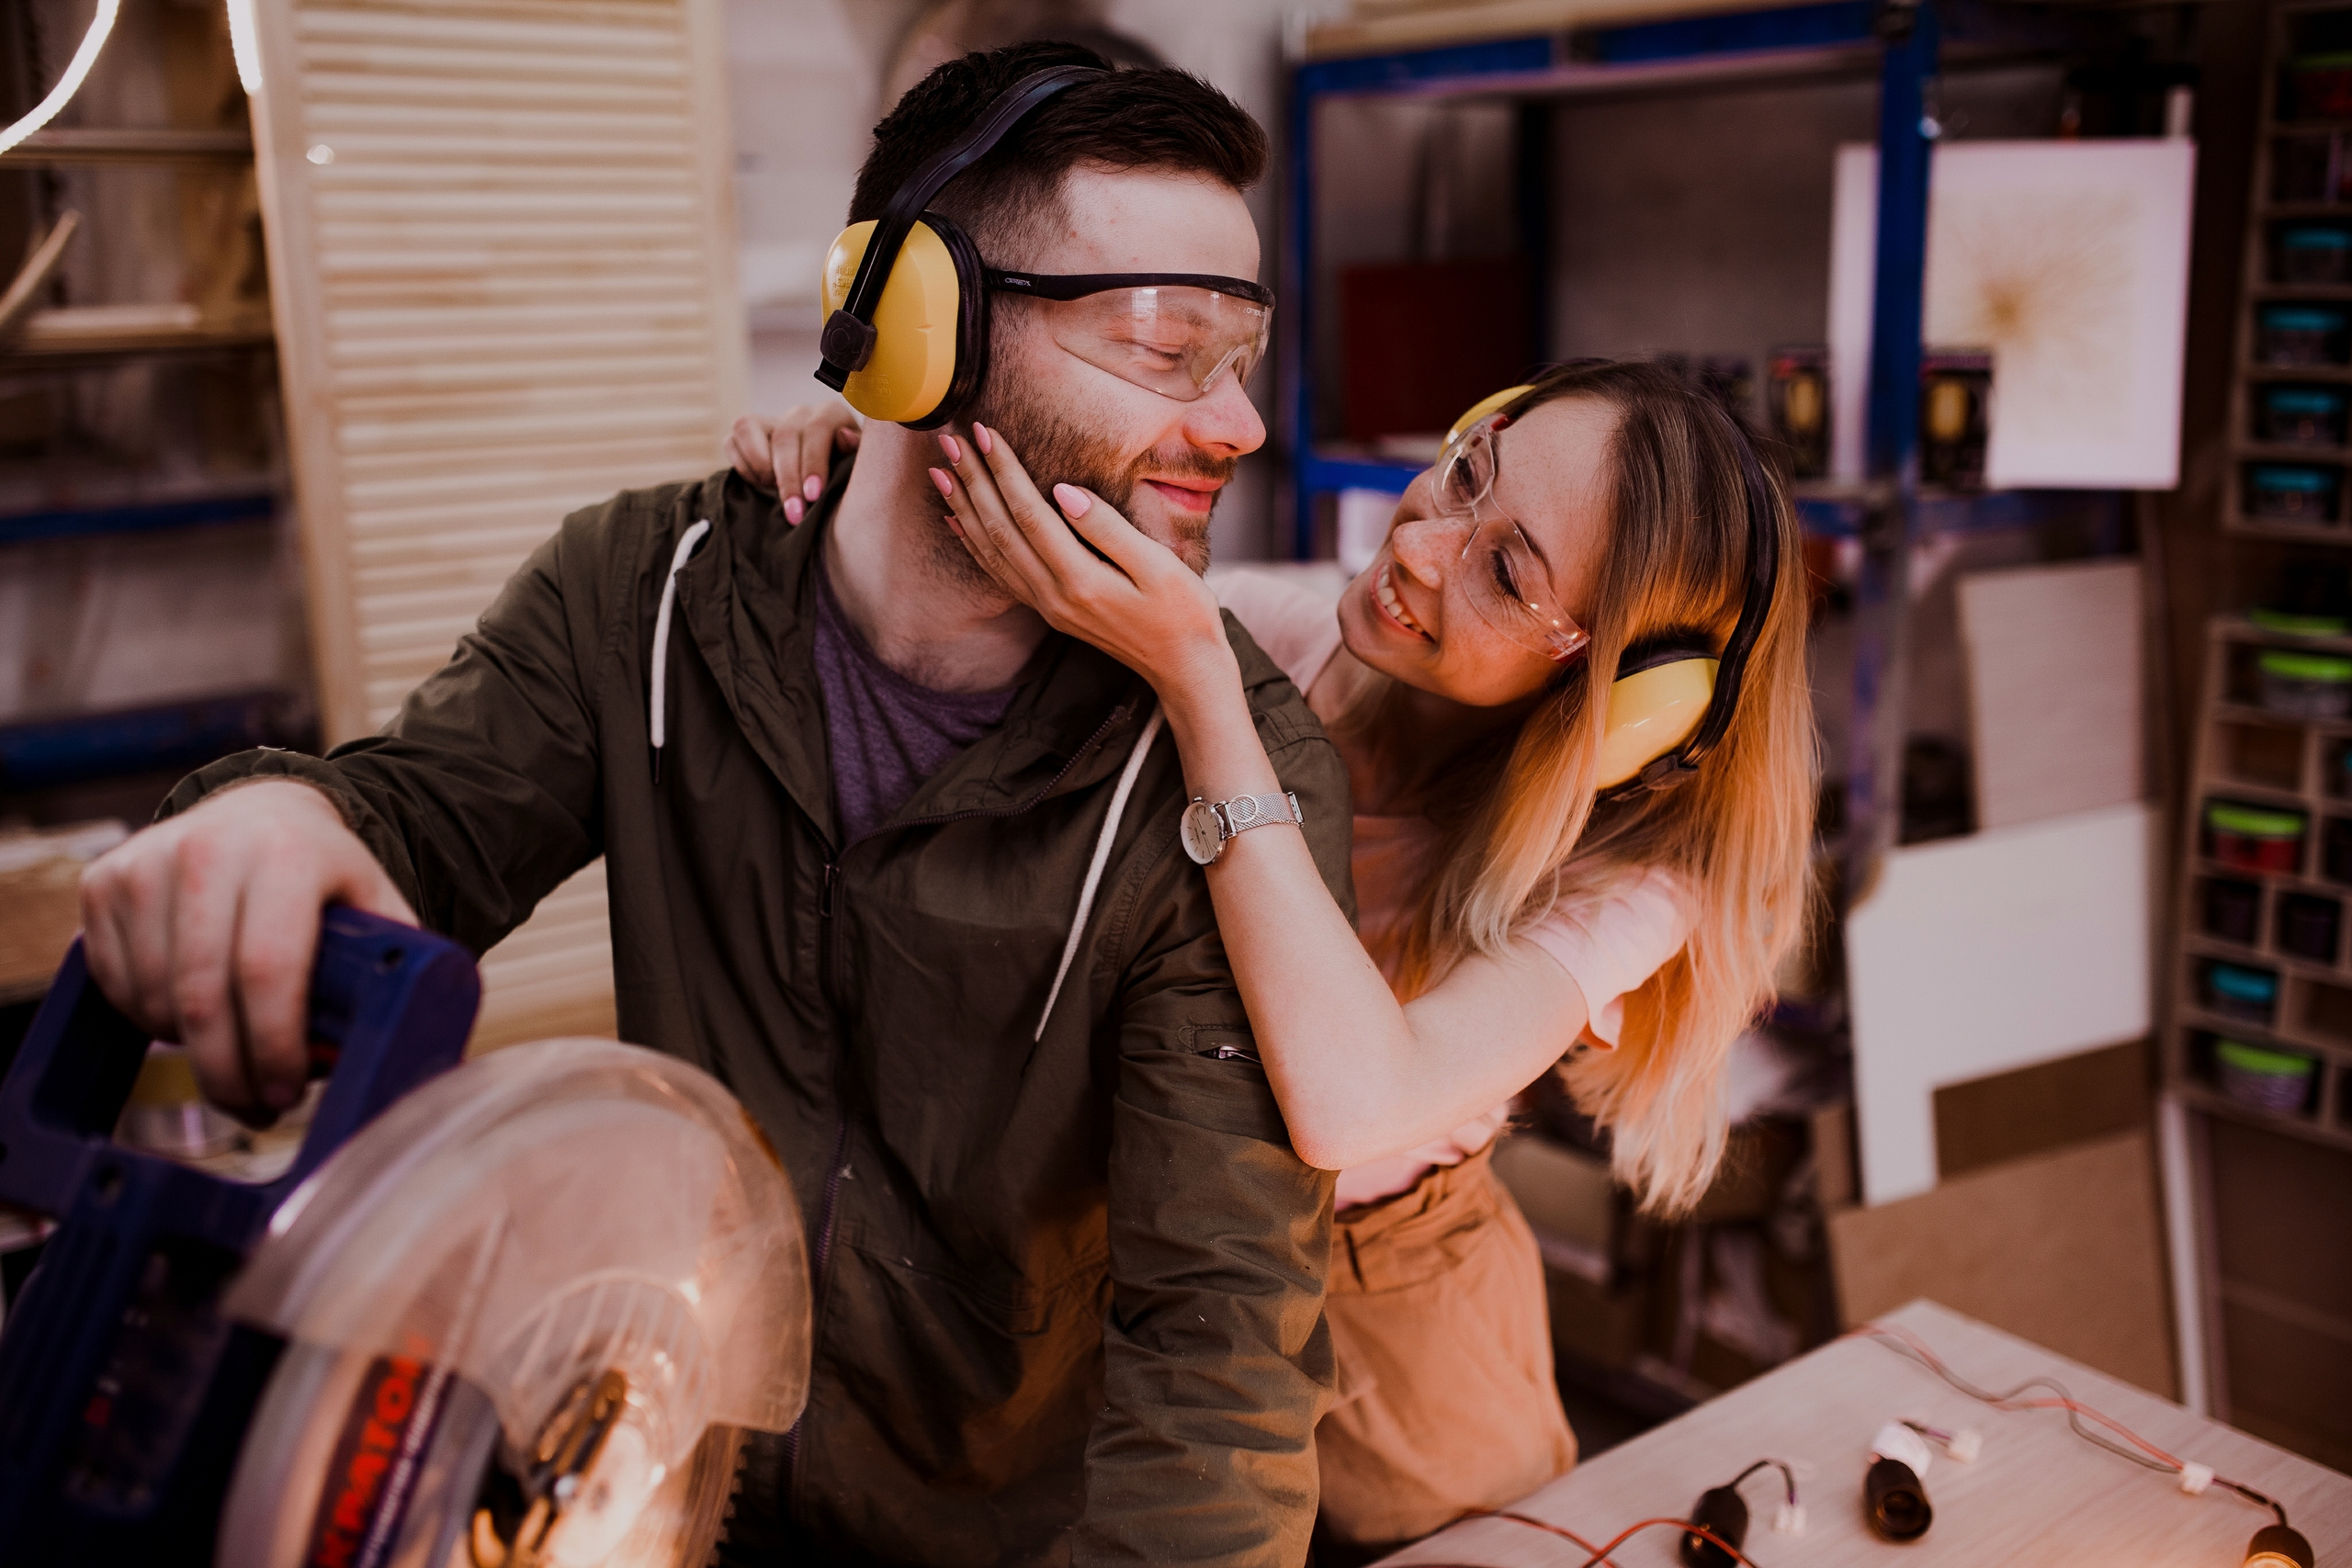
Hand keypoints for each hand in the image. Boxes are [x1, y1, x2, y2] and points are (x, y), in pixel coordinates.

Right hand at [78, 779, 417, 1122]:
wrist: (261, 812)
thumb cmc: (325, 877)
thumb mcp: (374, 905)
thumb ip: (389, 968)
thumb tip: (396, 1048)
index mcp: (287, 854)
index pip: (267, 968)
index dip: (273, 1044)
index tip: (288, 1091)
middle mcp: (207, 850)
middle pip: (201, 995)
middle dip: (228, 1071)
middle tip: (258, 1108)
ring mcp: (144, 864)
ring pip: (153, 998)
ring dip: (190, 1051)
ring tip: (234, 1060)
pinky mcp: (102, 882)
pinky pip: (115, 984)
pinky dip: (148, 1021)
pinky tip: (191, 1020)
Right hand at [725, 402, 861, 522]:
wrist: (824, 485)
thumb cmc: (845, 477)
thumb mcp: (857, 469)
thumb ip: (854, 455)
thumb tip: (845, 438)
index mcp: (830, 415)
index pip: (817, 429)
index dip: (814, 462)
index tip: (813, 495)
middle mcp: (800, 413)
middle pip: (784, 436)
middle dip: (788, 479)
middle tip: (794, 514)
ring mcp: (770, 420)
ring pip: (748, 428)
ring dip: (761, 468)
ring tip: (777, 494)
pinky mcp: (745, 431)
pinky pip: (732, 441)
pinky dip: (744, 468)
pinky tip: (763, 485)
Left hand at [931, 423, 1235, 701]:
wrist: (1184, 668)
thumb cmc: (1182, 611)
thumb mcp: (1158, 565)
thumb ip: (1108, 528)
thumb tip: (1065, 492)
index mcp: (1080, 579)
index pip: (1029, 513)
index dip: (1004, 470)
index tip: (983, 432)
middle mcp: (1054, 596)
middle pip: (1000, 529)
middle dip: (972, 481)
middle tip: (948, 439)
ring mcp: (1048, 607)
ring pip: (992, 551)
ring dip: (964, 508)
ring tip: (940, 472)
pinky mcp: (1050, 612)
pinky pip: (1000, 574)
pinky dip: (974, 544)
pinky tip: (958, 523)